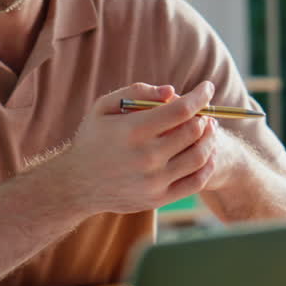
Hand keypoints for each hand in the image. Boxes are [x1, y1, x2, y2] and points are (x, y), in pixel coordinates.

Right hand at [53, 81, 219, 214]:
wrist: (76, 184)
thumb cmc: (92, 139)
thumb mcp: (103, 107)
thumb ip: (137, 93)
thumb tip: (172, 92)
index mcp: (133, 130)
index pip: (181, 109)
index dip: (200, 95)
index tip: (207, 87)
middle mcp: (146, 157)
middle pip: (194, 131)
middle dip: (205, 116)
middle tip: (205, 111)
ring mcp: (154, 180)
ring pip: (199, 156)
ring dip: (210, 138)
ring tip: (208, 129)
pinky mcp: (158, 198)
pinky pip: (196, 181)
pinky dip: (208, 164)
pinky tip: (206, 153)